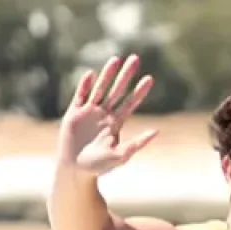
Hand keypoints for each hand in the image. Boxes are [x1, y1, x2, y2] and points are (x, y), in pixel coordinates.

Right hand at [59, 54, 158, 176]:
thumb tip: (156, 131)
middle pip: (117, 90)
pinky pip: (80, 96)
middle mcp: (104, 114)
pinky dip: (85, 86)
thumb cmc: (99, 167)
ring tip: (116, 59)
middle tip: (135, 58)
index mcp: (116, 123)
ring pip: (100, 89)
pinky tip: (90, 75)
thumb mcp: (120, 156)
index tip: (150, 78)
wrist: (75, 170)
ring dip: (107, 74)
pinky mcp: (74, 114)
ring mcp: (88, 112)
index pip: (130, 103)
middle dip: (126, 75)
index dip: (140, 91)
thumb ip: (137, 144)